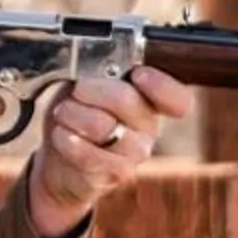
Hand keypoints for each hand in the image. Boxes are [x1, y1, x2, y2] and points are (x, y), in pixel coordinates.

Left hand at [24, 67, 193, 237]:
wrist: (59, 160)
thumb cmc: (76, 116)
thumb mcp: (86, 85)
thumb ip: (97, 72)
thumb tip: (95, 64)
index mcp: (148, 99)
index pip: (177, 99)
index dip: (161, 86)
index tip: (138, 75)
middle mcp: (148, 127)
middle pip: (127, 100)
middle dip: (90, 88)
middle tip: (77, 90)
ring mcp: (135, 153)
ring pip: (102, 125)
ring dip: (73, 114)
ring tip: (63, 115)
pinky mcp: (115, 174)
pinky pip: (89, 154)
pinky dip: (67, 139)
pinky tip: (62, 134)